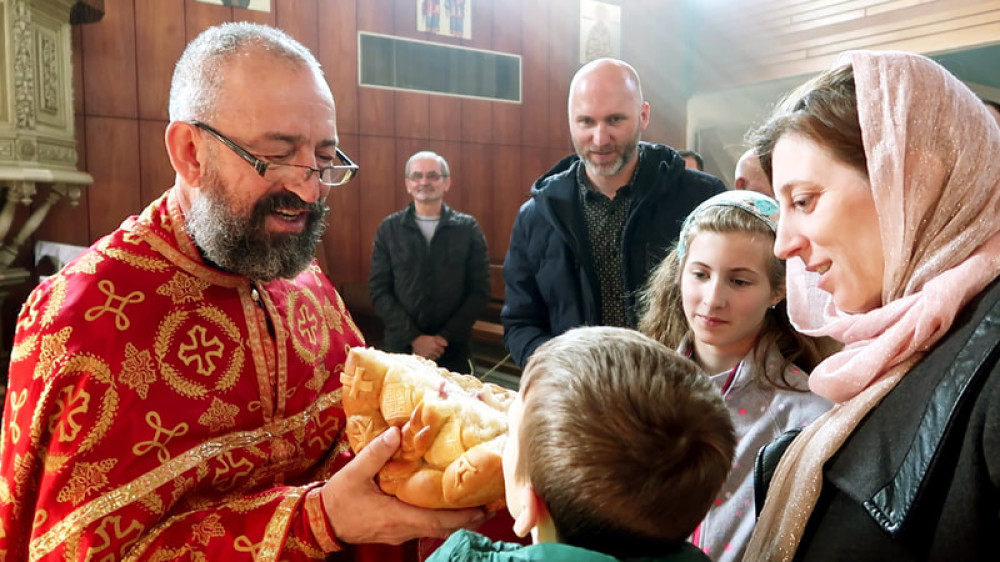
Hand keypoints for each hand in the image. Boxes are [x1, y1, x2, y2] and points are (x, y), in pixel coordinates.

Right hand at [320, 426, 486, 544]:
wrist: (321, 521)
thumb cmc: (339, 499)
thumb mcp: (354, 473)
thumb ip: (376, 453)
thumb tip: (396, 432)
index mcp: (396, 516)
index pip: (437, 521)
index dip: (462, 516)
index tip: (483, 508)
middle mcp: (404, 528)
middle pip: (443, 528)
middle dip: (468, 518)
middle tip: (490, 503)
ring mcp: (401, 532)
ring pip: (436, 528)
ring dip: (456, 518)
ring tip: (475, 501)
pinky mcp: (397, 530)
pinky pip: (425, 526)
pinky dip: (441, 517)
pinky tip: (446, 502)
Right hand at [411, 335, 447, 360]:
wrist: (413, 340)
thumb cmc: (423, 338)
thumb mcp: (432, 337)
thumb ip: (440, 340)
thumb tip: (446, 344)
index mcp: (435, 345)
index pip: (442, 350)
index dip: (440, 349)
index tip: (438, 348)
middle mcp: (432, 350)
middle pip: (439, 354)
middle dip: (437, 352)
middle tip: (434, 350)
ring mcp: (428, 354)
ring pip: (434, 357)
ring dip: (434, 355)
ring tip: (430, 352)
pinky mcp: (424, 357)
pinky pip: (429, 359)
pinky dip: (429, 358)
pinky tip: (427, 354)